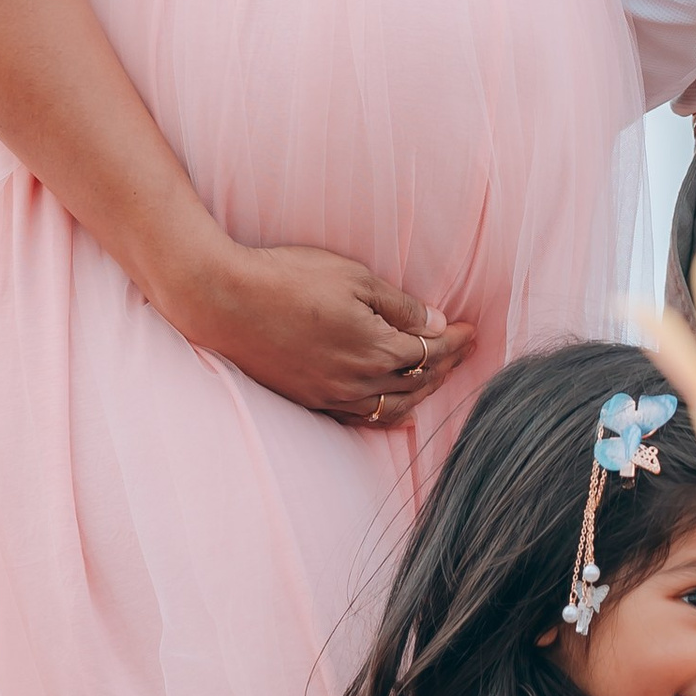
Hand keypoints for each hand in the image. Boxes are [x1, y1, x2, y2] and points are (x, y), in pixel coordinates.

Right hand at [167, 240, 474, 426]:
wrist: (225, 301)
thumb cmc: (289, 279)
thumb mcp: (353, 278)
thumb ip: (399, 305)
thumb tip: (436, 322)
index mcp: (377, 348)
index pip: (431, 350)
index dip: (455, 340)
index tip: (471, 329)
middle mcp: (359, 381)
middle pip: (418, 381)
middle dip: (446, 364)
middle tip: (463, 350)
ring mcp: (332, 396)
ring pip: (393, 406)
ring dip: (422, 392)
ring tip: (439, 377)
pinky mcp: (310, 400)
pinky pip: (360, 418)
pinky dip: (387, 415)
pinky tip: (398, 412)